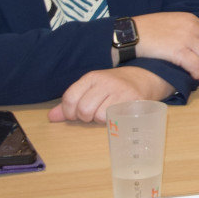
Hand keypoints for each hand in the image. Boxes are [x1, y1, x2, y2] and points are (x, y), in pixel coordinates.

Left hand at [48, 66, 173, 123]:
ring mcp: (120, 90)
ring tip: (107, 113)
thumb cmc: (116, 86)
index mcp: (92, 77)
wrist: (148, 77)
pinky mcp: (132, 100)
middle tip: (93, 114)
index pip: (70, 98)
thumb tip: (51, 117)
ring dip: (100, 120)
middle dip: (85, 118)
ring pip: (97, 115)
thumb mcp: (93, 88)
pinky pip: (114, 118)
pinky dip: (112, 121)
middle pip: (83, 109)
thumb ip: (72, 102)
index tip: (75, 115)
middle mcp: (105, 81)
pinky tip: (117, 114)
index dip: (68, 112)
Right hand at [129, 12, 198, 81]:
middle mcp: (192, 27)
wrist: (131, 34)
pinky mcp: (179, 51)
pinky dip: (198, 73)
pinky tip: (195, 77)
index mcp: (191, 19)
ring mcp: (187, 38)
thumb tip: (195, 42)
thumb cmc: (147, 29)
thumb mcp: (171, 21)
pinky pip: (196, 65)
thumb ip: (185, 28)